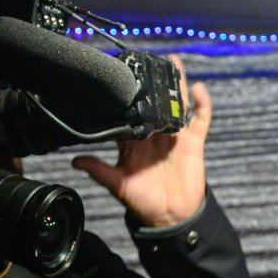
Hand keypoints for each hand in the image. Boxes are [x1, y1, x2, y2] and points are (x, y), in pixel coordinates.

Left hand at [70, 56, 210, 227]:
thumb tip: (75, 161)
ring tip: (173, 62)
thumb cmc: (143, 202)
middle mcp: (154, 135)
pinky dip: (202, 105)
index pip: (128, 113)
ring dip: (176, 84)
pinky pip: (200, 120)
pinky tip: (198, 89)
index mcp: (134, 142)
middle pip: (153, 103)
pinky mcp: (192, 143)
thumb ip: (99, 170)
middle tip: (148, 60)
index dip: (125, 96)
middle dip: (152, 82)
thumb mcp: (118, 186)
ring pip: (176, 105)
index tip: (120, 75)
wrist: (170, 217)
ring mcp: (174, 137)